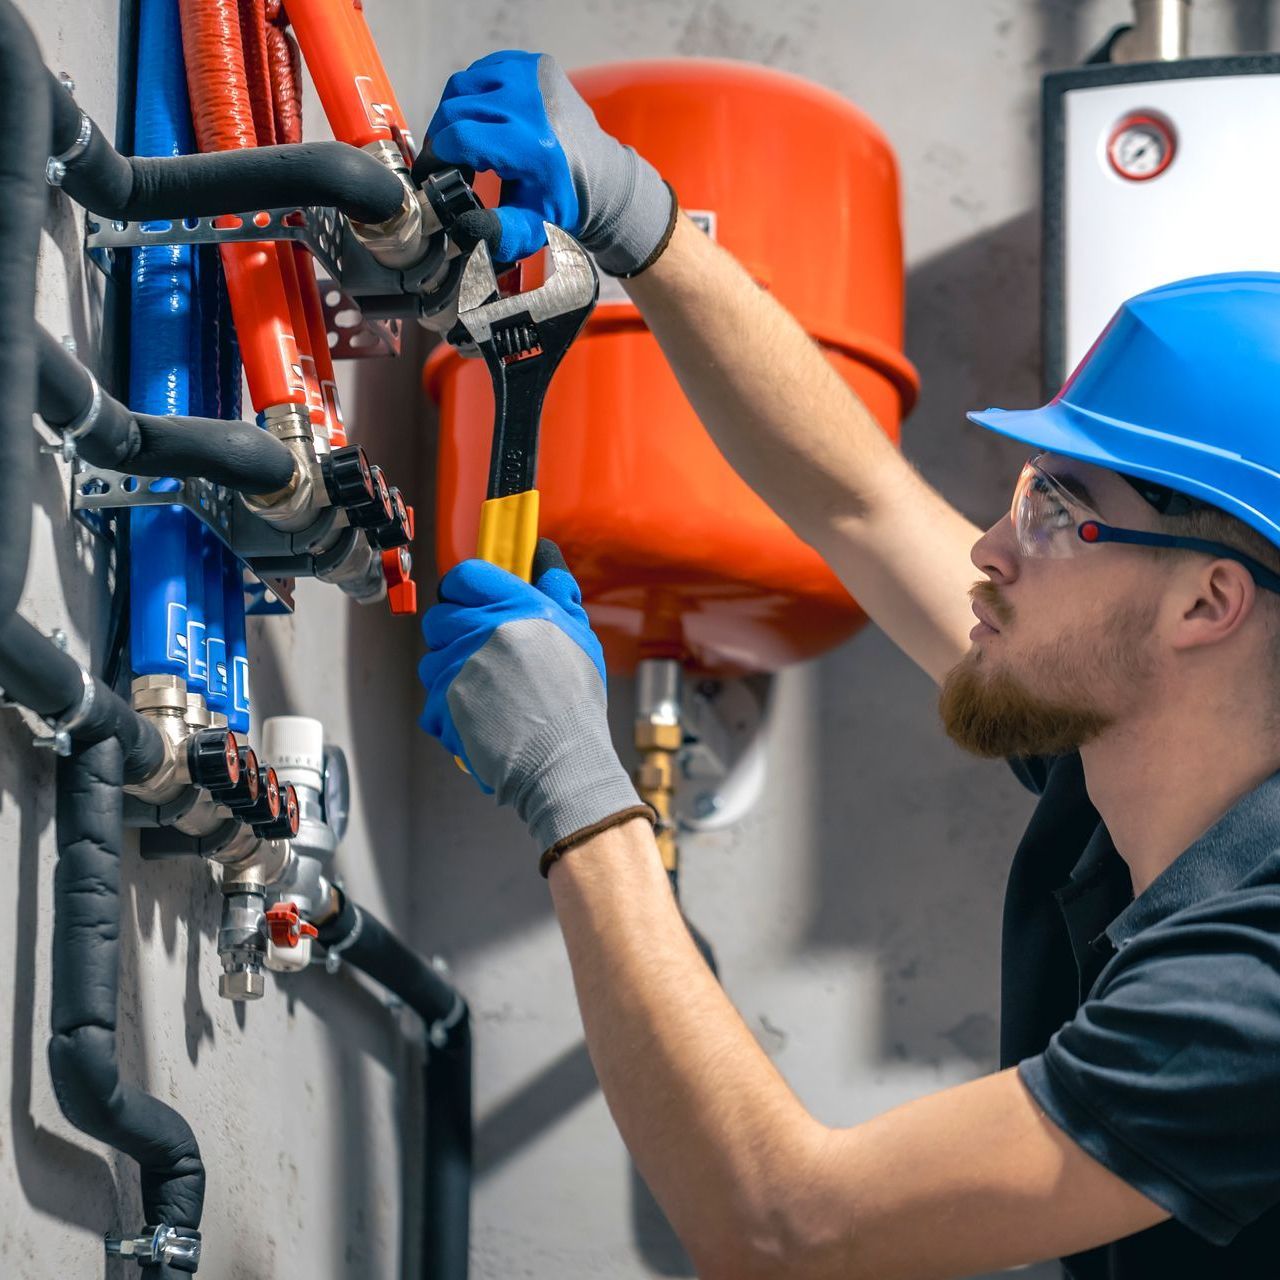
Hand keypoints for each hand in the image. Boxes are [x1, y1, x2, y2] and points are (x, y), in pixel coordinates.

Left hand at [419, 541, 649, 859]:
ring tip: (484, 692)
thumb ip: (557, 593)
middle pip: (439, 616)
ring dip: (450, 673)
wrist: (562, 760)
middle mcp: (482, 631)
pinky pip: (431, 699)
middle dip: (454, 632)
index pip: (465, 576)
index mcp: (516, 607)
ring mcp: (458, 668)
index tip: (471, 600)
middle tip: (480, 652)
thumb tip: (546, 560)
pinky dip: (448, 711)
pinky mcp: (442, 704)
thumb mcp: (578, 636)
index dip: (463, 587)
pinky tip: (478, 718)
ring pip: (430, 659)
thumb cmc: (575, 702)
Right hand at [426, 50, 674, 273]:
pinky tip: (481, 118)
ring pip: (462, 86)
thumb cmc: (562, 201)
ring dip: (453, 113)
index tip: (433, 172)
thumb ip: (500, 232)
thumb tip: (466, 228)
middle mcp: (530, 102)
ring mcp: (531, 76)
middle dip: (442, 137)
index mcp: (530, 144)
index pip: (460, 137)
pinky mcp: (532, 63)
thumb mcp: (533, 226)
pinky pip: (481, 71)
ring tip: (463, 141)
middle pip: (455, 109)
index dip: (437, 155)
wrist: (600, 175)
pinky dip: (473, 94)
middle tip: (448, 161)